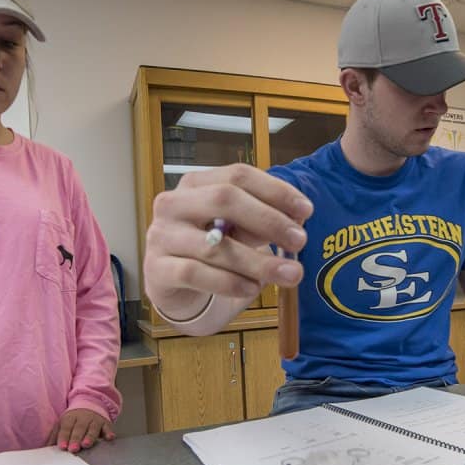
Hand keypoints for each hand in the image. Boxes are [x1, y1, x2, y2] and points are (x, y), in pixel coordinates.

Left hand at [47, 409, 115, 452]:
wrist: (91, 403)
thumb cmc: (75, 419)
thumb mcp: (63, 423)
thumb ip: (55, 436)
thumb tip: (46, 448)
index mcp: (70, 418)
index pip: (66, 428)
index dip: (64, 437)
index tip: (62, 446)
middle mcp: (82, 418)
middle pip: (79, 428)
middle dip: (75, 439)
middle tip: (73, 448)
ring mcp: (94, 420)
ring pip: (92, 428)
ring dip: (90, 436)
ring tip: (86, 444)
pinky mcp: (105, 423)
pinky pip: (107, 428)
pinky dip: (108, 432)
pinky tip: (109, 438)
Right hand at [142, 164, 312, 319]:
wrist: (173, 286)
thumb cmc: (211, 251)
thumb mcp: (236, 231)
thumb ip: (260, 223)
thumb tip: (297, 220)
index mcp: (196, 184)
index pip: (238, 176)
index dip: (275, 190)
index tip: (307, 210)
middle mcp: (174, 203)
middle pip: (224, 200)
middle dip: (269, 220)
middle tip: (300, 241)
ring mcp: (161, 236)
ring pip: (214, 245)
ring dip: (258, 261)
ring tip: (290, 274)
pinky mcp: (157, 269)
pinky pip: (195, 273)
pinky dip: (228, 282)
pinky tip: (252, 289)